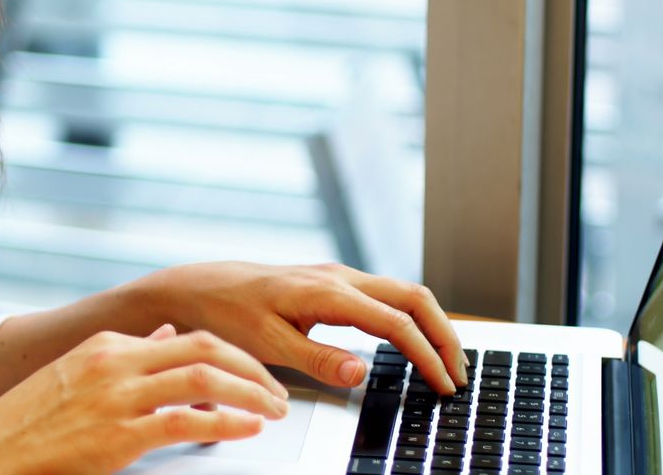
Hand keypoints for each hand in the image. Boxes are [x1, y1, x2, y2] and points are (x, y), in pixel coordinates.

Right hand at [0, 325, 289, 473]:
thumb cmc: (29, 422)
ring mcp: (117, 397)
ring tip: (274, 408)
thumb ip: (127, 353)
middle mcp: (117, 361)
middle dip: (251, 365)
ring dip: (250, 391)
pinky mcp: (118, 435)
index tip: (254, 372)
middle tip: (278, 388)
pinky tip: (248, 427)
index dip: (230, 354)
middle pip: (205, 347)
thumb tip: (166, 336)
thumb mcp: (78, 372)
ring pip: (203, 377)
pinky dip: (226, 422)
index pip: (186, 337)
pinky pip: (185, 421)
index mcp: (109, 345)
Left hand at [138, 262, 467, 394]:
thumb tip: (361, 371)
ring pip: (403, 294)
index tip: (443, 385)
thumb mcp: (266, 342)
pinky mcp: (333, 284)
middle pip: (413, 298)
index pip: (395, 322)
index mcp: (327, 291)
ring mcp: (338, 277)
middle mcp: (339, 277)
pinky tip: (414, 342)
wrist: (203, 286)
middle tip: (459, 375)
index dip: (426, 355)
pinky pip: (385, 296)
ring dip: (431, 325)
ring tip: (446, 363)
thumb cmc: (228, 312)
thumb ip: (315, 358)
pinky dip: (410, 319)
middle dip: (445, 335)